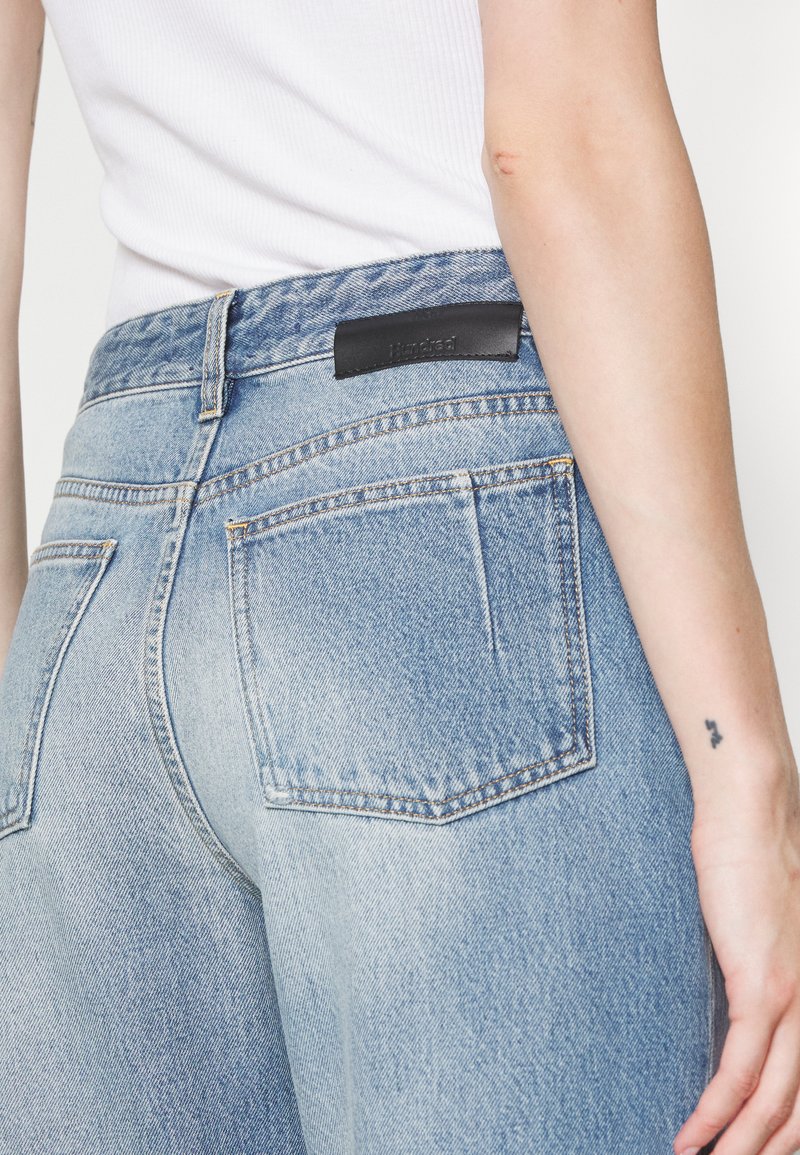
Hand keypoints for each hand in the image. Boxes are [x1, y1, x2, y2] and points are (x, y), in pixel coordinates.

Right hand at [673, 773, 799, 1154]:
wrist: (753, 813)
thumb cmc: (752, 858)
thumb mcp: (763, 926)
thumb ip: (760, 970)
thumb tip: (739, 1004)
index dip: (790, 1132)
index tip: (760, 1152)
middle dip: (769, 1150)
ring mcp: (797, 997)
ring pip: (777, 1101)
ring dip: (741, 1147)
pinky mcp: (764, 986)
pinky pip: (742, 1069)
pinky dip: (716, 1111)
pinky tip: (694, 1135)